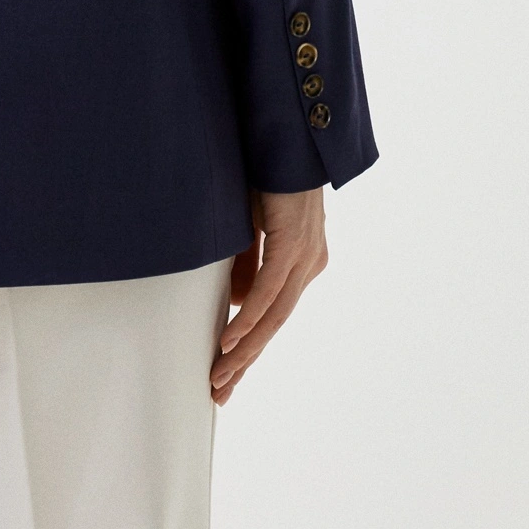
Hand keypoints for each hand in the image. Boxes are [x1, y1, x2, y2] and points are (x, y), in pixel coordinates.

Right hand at [211, 186, 326, 404]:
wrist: (290, 137)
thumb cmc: (268, 174)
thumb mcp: (250, 225)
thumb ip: (246, 264)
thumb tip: (234, 303)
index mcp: (301, 262)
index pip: (272, 316)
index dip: (249, 347)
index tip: (225, 373)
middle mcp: (308, 265)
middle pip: (274, 326)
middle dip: (244, 362)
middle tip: (220, 391)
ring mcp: (305, 258)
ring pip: (273, 317)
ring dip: (244, 349)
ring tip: (220, 375)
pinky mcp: (294, 246)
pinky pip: (270, 291)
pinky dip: (249, 317)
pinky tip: (231, 340)